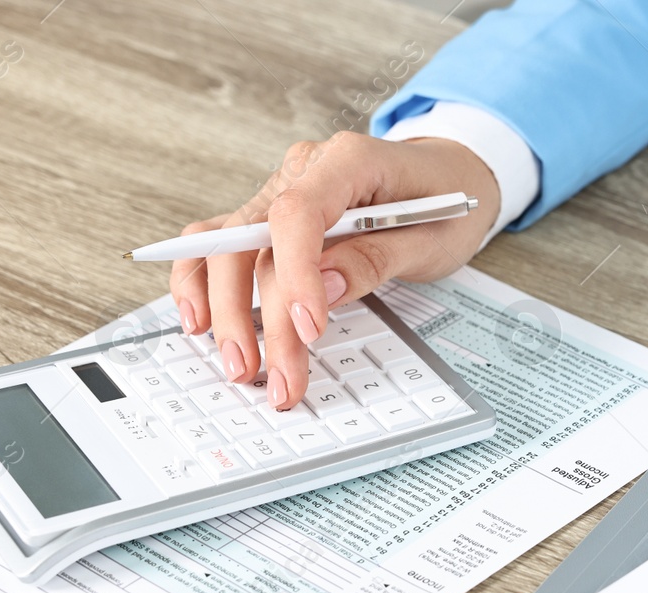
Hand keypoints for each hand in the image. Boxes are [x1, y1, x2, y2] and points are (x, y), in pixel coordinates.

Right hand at [169, 132, 501, 408]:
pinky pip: (220, 243)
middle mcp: (302, 170)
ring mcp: (279, 190)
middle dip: (259, 316)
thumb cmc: (445, 201)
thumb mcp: (431, 236)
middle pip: (255, 240)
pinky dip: (203, 281)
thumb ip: (375, 258)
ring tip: (240, 366)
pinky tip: (199, 321)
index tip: (307, 329)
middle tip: (277, 377)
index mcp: (348, 159)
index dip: (296, 275)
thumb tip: (323, 288)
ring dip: (227, 310)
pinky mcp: (269, 216)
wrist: (449, 176)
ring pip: (228, 247)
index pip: (298, 214)